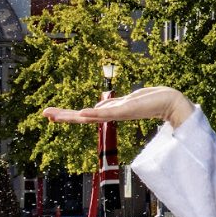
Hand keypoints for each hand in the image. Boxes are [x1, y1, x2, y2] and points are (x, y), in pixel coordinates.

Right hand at [43, 85, 193, 128]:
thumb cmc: (152, 100)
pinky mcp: (126, 111)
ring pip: (90, 116)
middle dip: (63, 116)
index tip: (51, 114)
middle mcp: (112, 114)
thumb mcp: (126, 100)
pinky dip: (94, 114)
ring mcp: (118, 113)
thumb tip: (95, 108)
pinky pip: (106, 113)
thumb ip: (111, 105)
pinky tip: (81, 114)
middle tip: (44, 114)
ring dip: (72, 115)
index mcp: (111, 112)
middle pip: (83, 116)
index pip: (85, 114)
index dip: (68, 114)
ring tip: (54, 115)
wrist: (171, 102)